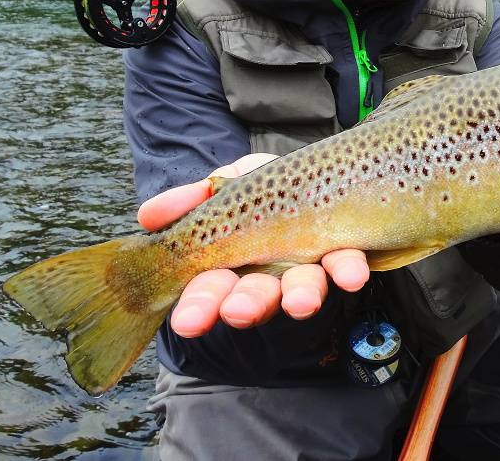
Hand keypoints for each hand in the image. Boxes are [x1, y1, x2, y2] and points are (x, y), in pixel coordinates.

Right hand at [137, 153, 369, 337]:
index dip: (199, 306)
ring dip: (300, 295)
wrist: (314, 178)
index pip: (208, 290)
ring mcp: (307, 269)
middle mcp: (269, 275)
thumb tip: (147, 215)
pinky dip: (348, 270)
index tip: (189, 321)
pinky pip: (346, 265)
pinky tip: (352, 275)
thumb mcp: (221, 188)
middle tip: (239, 311)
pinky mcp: (343, 257)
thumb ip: (188, 201)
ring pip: (302, 287)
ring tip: (300, 301)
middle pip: (255, 297)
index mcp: (230, 266)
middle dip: (245, 305)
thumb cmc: (258, 191)